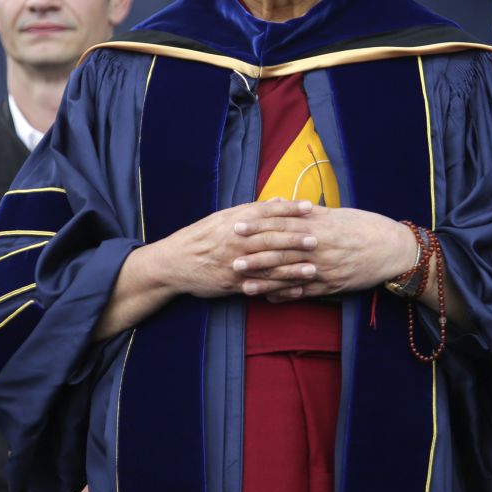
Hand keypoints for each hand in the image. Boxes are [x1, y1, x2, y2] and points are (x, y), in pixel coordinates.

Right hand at [149, 197, 320, 298]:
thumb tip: (279, 201)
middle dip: (295, 239)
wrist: (174, 263)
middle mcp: (236, 241)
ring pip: (268, 265)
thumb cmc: (201, 237)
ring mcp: (236, 263)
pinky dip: (280, 289)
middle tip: (317, 239)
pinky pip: (261, 287)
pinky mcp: (234, 283)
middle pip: (270, 238)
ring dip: (293, 268)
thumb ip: (252, 211)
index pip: (266, 212)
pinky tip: (297, 290)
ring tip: (313, 268)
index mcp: (234, 222)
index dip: (289, 209)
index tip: (309, 207)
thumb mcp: (223, 218)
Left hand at [230, 205, 414, 300]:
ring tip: (243, 285)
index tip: (237, 226)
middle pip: (282, 252)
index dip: (258, 226)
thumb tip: (281, 204)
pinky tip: (268, 299)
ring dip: (265, 282)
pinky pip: (305, 292)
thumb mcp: (337, 215)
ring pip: (290, 276)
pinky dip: (286, 296)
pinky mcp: (333, 286)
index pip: (282, 225)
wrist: (393, 249)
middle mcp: (320, 248)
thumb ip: (308, 212)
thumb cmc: (365, 227)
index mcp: (319, 227)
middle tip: (230, 257)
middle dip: (255, 255)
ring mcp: (326, 269)